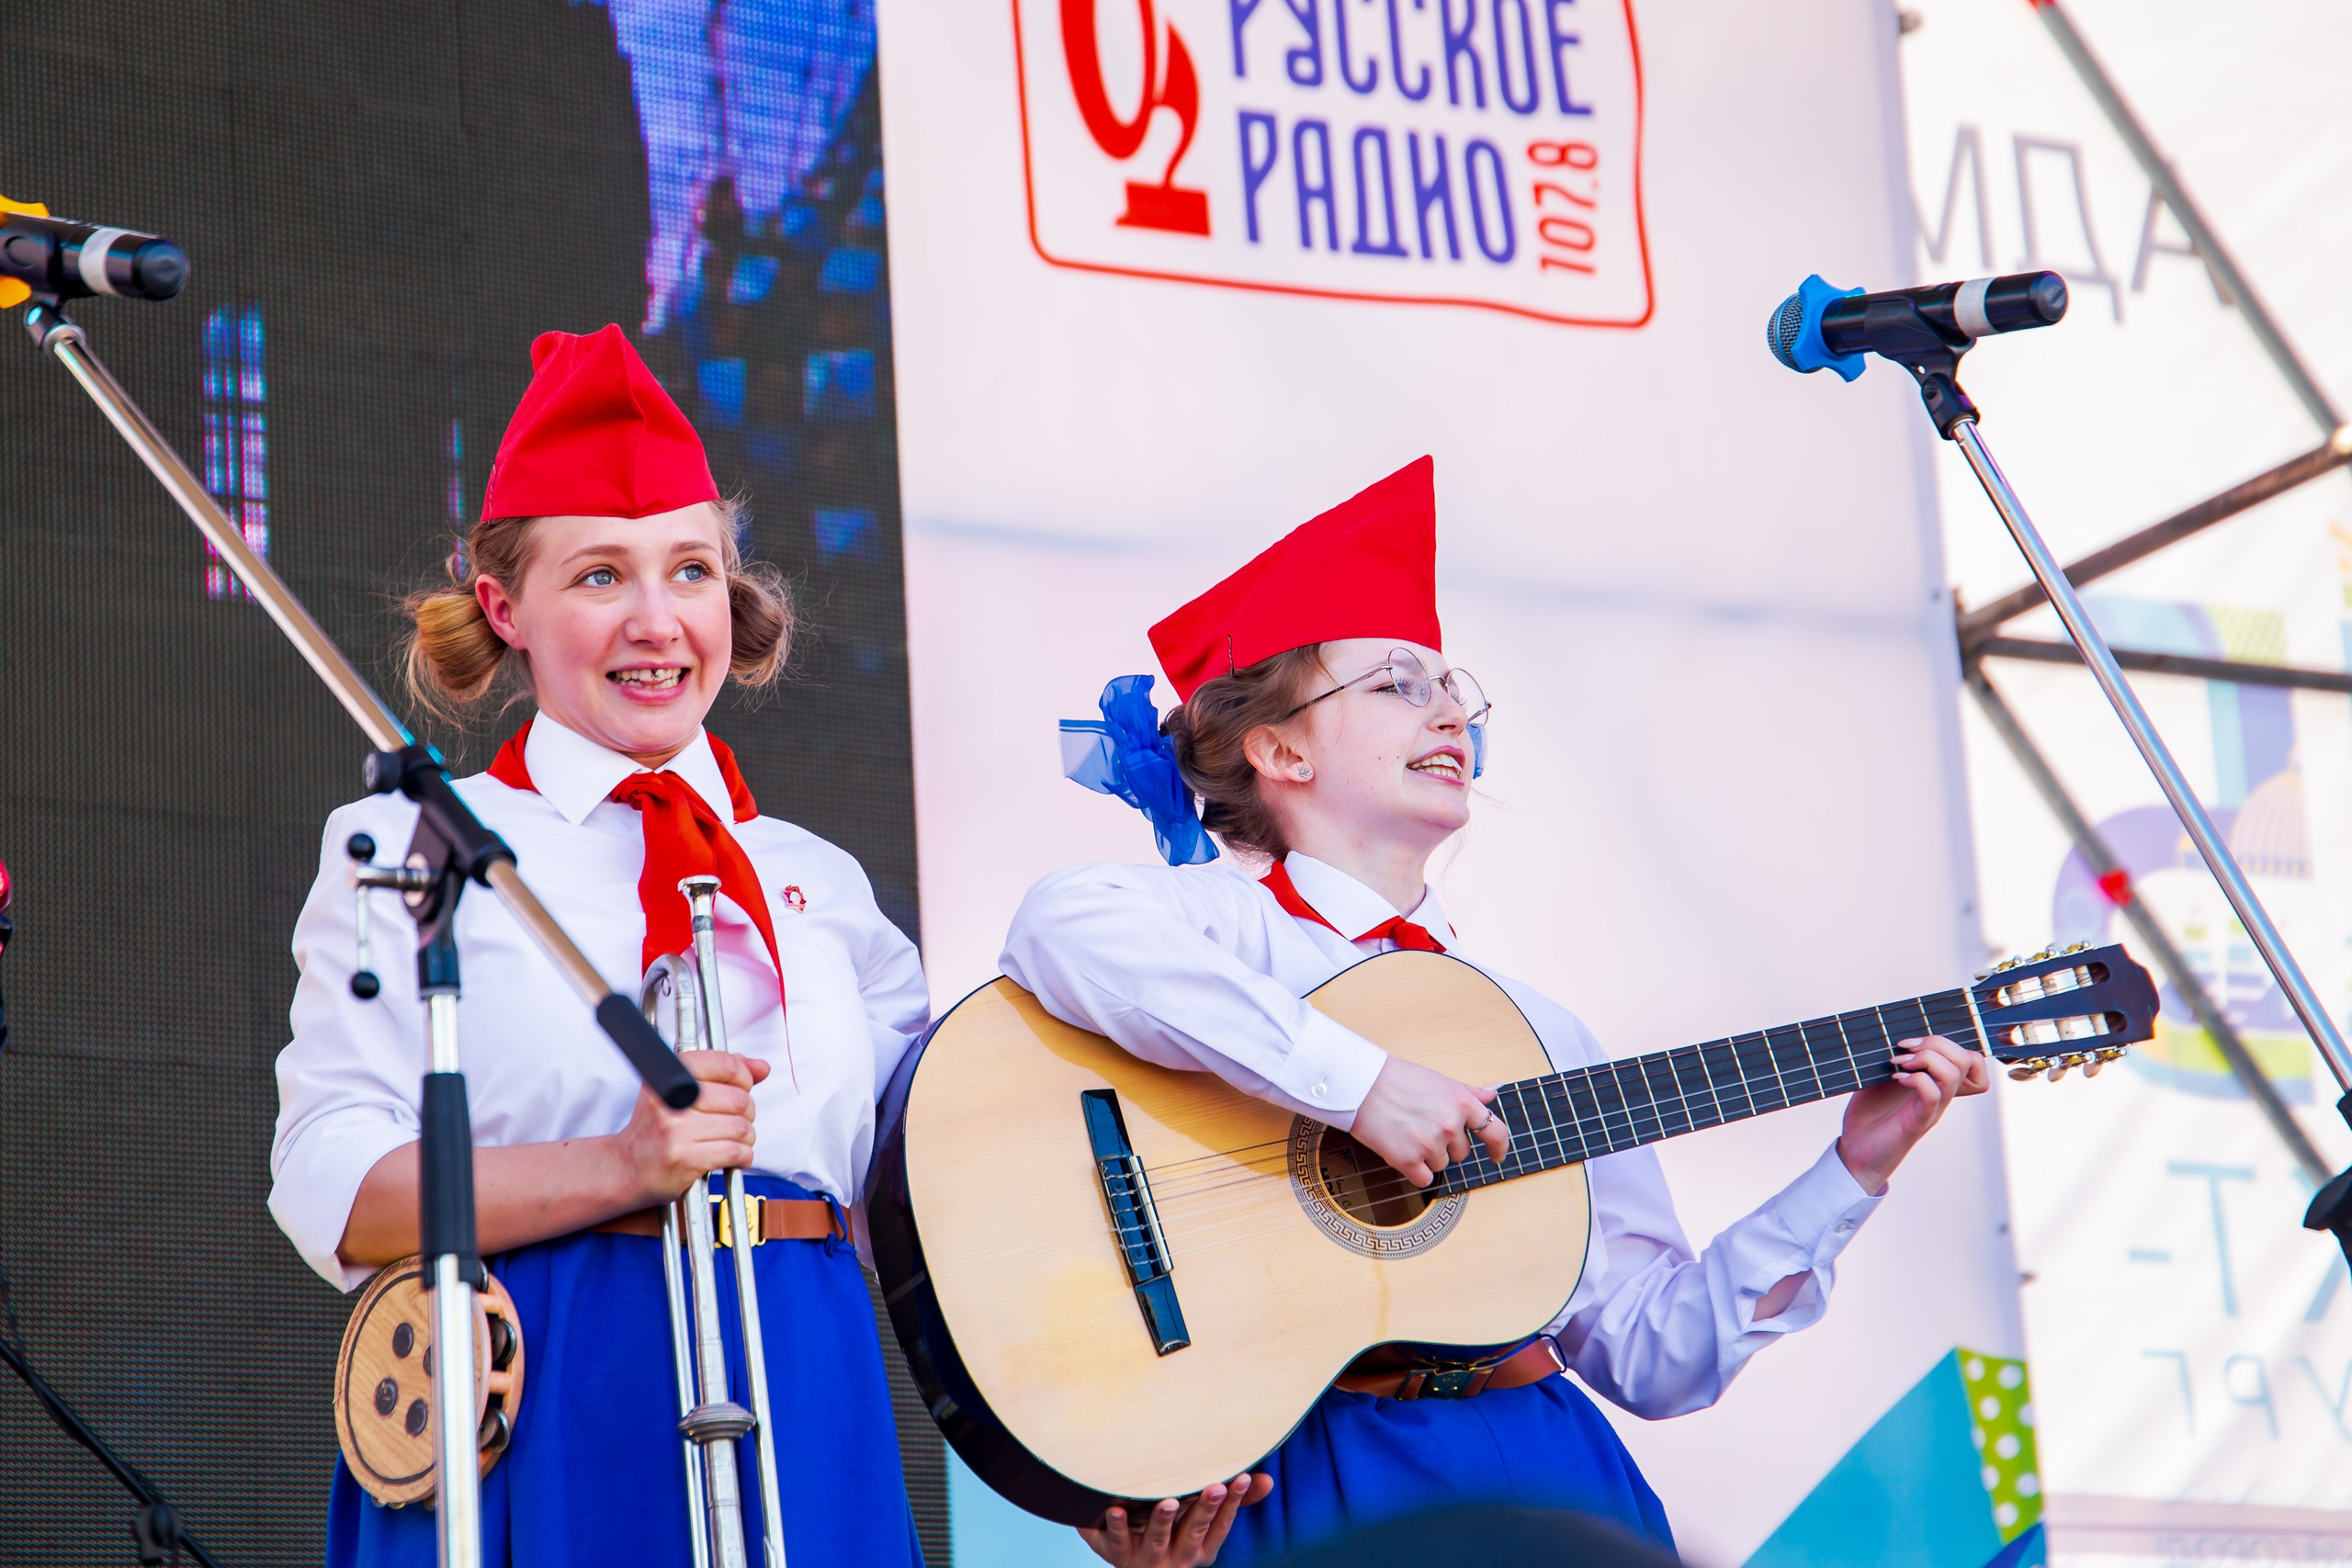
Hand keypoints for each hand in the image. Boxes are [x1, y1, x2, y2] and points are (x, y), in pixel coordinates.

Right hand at [613, 1050, 770, 1206]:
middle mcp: (671, 1099)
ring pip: (740, 1127)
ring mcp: (676, 1130)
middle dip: (747, 1112)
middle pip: (738, 1099)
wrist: (627, 1167)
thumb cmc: (659, 1129)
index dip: (742, 1076)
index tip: (742, 1087)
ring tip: (731, 1141)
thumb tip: (762, 1067)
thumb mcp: (682, 1091)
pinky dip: (743, 1157)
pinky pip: (735, 1152)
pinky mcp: (684, 1158)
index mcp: (671, 1076)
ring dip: (746, 1137)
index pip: (723, 1063)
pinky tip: (732, 1157)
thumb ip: (723, 1074)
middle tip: (735, 1121)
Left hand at [1078, 1475, 1271, 1566]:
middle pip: (1193, 1531)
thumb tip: (1268, 1482)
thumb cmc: (1173, 1536)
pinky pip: (1117, 1539)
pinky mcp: (1117, 1552)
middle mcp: (1177, 1557)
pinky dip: (1117, 1525)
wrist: (1130, 1566)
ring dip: (1162, 1520)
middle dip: (1205, 1509)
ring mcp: (1146, 1557)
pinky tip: (1115, 1508)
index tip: (1242, 1477)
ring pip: (1157, 1538)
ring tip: (1167, 1502)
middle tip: (1215, 1486)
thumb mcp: (1201, 1525)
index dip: (1232, 1502)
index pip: (1220, 1525)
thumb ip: (1231, 1504)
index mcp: (1200, 1550)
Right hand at [1349, 1057, 1509, 1186]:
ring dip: (1427, 1155)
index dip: (1499, 1147)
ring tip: (1406, 1131)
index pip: (1494, 1131)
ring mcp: (1430, 1145)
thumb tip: (1494, 1091)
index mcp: (1461, 1102)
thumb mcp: (1439, 1080)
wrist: (1361, 1086)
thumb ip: (1470, 1092)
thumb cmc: (1397, 1079)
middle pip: (1461, 1152)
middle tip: (1421, 1124)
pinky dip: (1414, 1170)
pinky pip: (1424, 1179)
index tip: (1497, 1156)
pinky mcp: (1408, 1161)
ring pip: (1441, 1164)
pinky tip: (1401, 1150)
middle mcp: (1450, 1125)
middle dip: (1446, 1143)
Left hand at [1837, 1034, 1986, 1193]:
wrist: (1856, 1151)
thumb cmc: (1869, 1113)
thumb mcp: (1880, 1076)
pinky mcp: (1919, 1121)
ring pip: (1954, 1074)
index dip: (1955, 1043)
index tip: (1917, 1040)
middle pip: (1968, 1059)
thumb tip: (1889, 1032)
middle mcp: (1942, 1094)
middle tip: (1905, 1048)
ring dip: (1926, 1058)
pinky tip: (1897, 1079)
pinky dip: (1917, 1080)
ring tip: (1901, 1063)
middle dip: (1937, 1042)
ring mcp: (1933, 1108)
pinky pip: (1934, 1095)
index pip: (1973, 1061)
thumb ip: (1893, 1057)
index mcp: (1937, 1081)